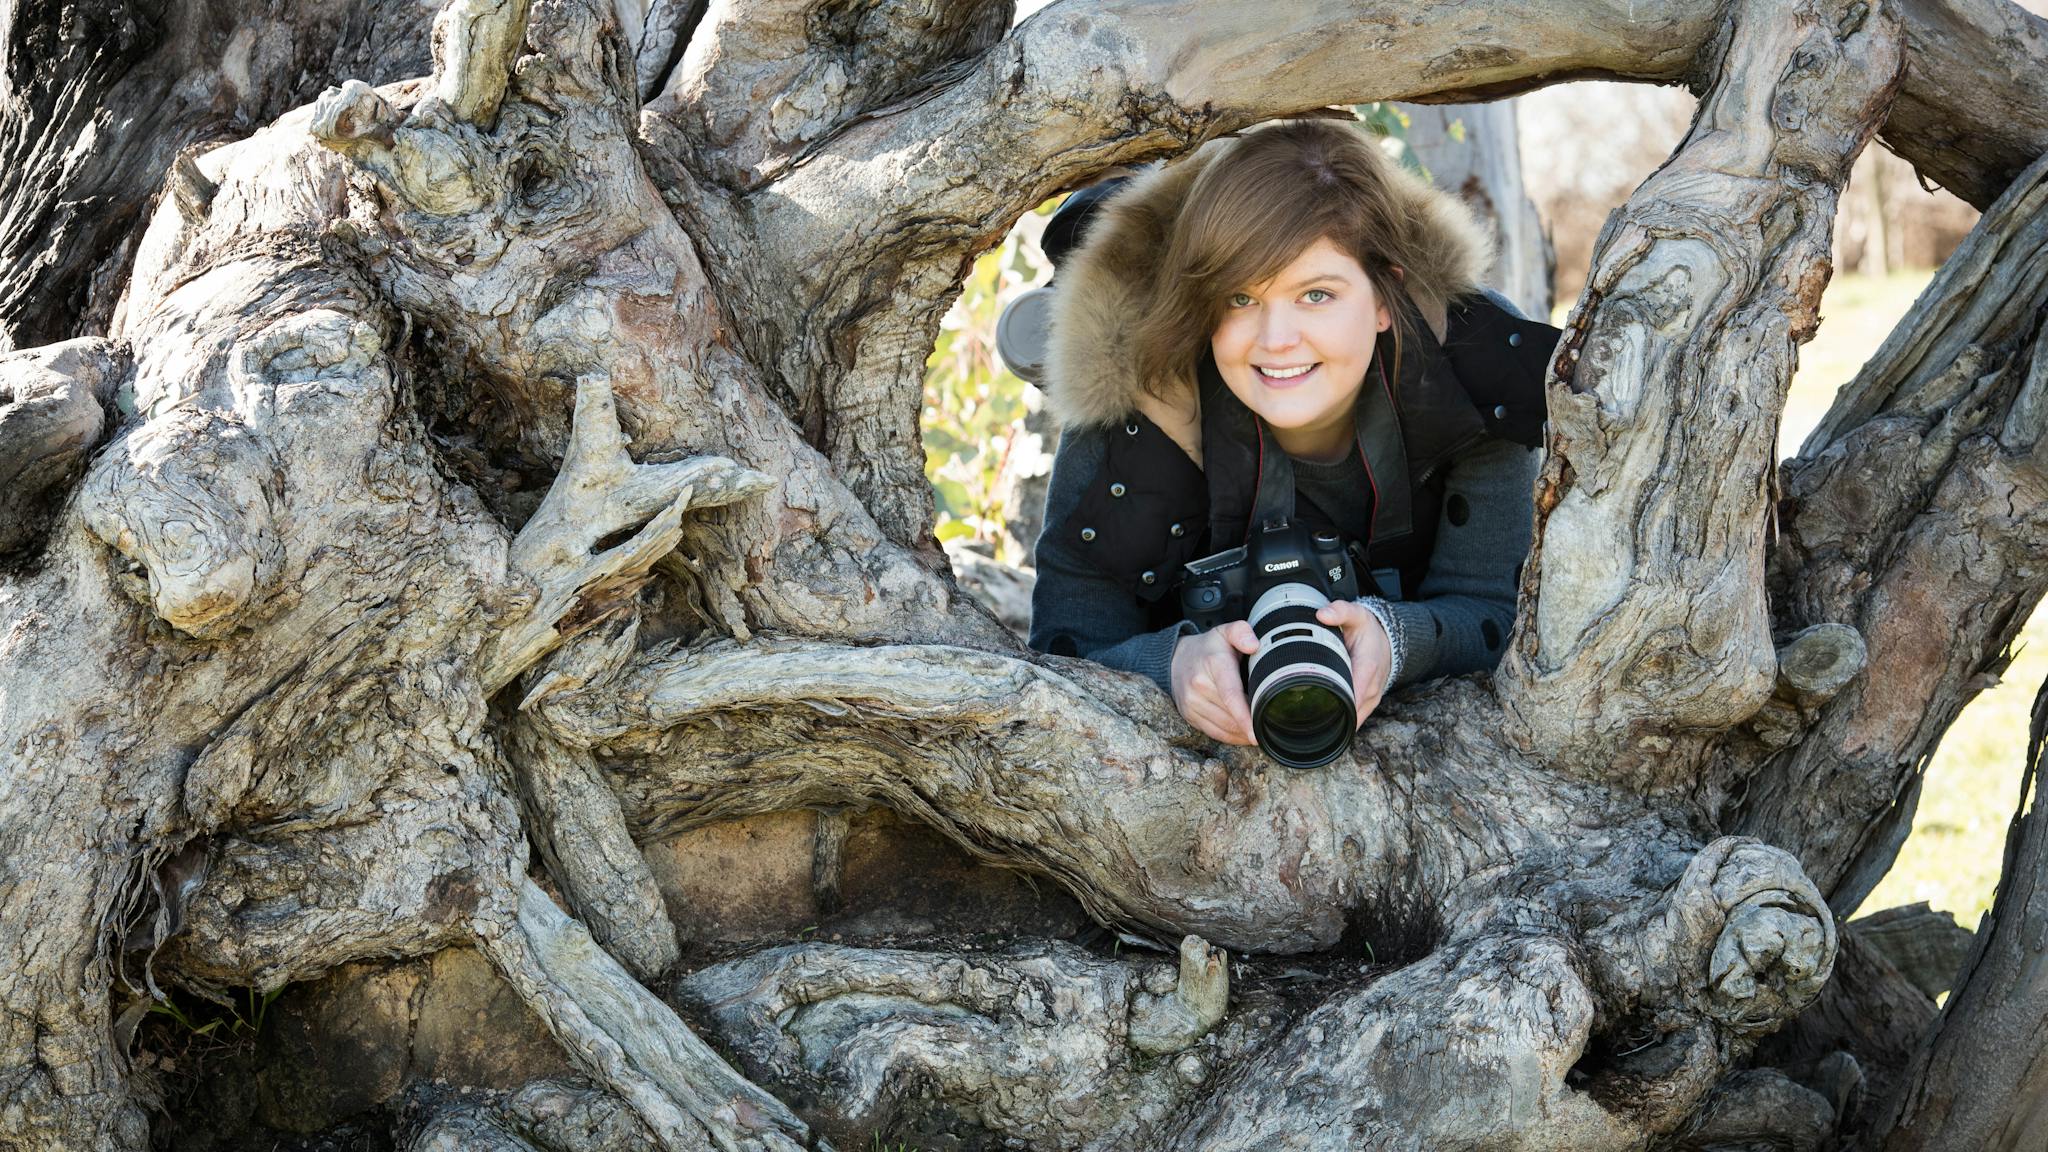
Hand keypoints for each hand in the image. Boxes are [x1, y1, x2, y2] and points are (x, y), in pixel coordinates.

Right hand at [1170, 622, 1260, 744]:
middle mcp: (1199, 686)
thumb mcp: (1225, 632)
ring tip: (1260, 731)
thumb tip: (1254, 645)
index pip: (1231, 695)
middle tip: (1271, 724)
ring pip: (1224, 728)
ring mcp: (1191, 703)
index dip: (1245, 716)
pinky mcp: (1189, 716)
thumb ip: (1242, 632)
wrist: (1176, 659)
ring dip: (1243, 734)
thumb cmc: (1209, 648)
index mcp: (1214, 665)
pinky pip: (1215, 733)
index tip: (1257, 733)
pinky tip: (1244, 734)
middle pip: (1231, 716)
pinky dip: (1232, 737)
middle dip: (1252, 724)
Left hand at [1315, 600, 1392, 727]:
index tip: (1312, 710)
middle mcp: (1372, 687)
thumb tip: (1321, 614)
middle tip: (1301, 721)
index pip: (1352, 693)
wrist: (1387, 639)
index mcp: (1367, 667)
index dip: (1334, 704)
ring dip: (1335, 722)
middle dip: (1329, 717)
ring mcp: (1372, 698)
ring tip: (1309, 726)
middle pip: (1350, 711)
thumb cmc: (1369, 630)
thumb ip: (1340, 611)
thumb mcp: (1357, 614)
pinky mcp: (1368, 703)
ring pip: (1353, 719)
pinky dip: (1341, 721)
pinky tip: (1324, 725)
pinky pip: (1355, 718)